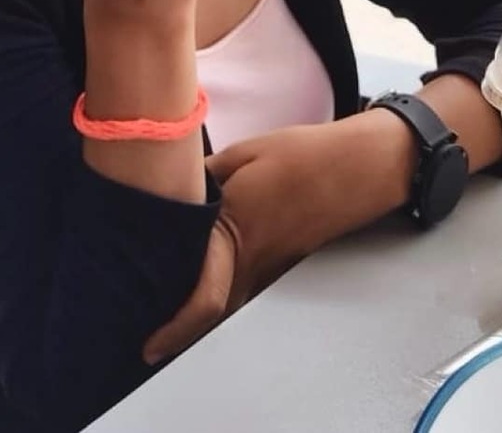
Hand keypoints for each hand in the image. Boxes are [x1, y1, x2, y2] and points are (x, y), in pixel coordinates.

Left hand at [142, 124, 332, 364]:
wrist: (357, 167)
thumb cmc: (304, 157)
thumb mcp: (243, 154)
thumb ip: (204, 178)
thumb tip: (174, 189)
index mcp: (236, 233)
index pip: (202, 300)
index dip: (173, 330)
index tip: (149, 348)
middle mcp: (254, 262)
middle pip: (210, 312)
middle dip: (177, 322)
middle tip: (145, 317)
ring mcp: (272, 268)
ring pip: (228, 302)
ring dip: (200, 307)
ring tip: (168, 298)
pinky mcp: (283, 264)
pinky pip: (245, 288)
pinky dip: (222, 289)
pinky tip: (206, 272)